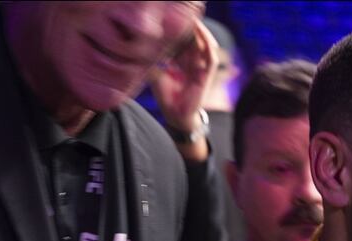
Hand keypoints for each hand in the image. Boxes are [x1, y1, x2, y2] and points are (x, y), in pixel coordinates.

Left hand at [151, 18, 217, 134]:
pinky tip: (200, 32)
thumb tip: (140, 47)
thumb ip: (154, 60)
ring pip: (206, 44)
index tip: (171, 17)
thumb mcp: (156, 74)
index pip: (185, 41)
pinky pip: (210, 56)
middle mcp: (194, 63)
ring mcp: (202, 69)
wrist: (175, 116)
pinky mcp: (207, 75)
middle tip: (183, 13)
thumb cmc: (167, 97)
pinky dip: (207, 44)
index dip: (180, 30)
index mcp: (184, 62)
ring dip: (200, 31)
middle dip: (191, 26)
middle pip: (196, 39)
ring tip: (193, 19)